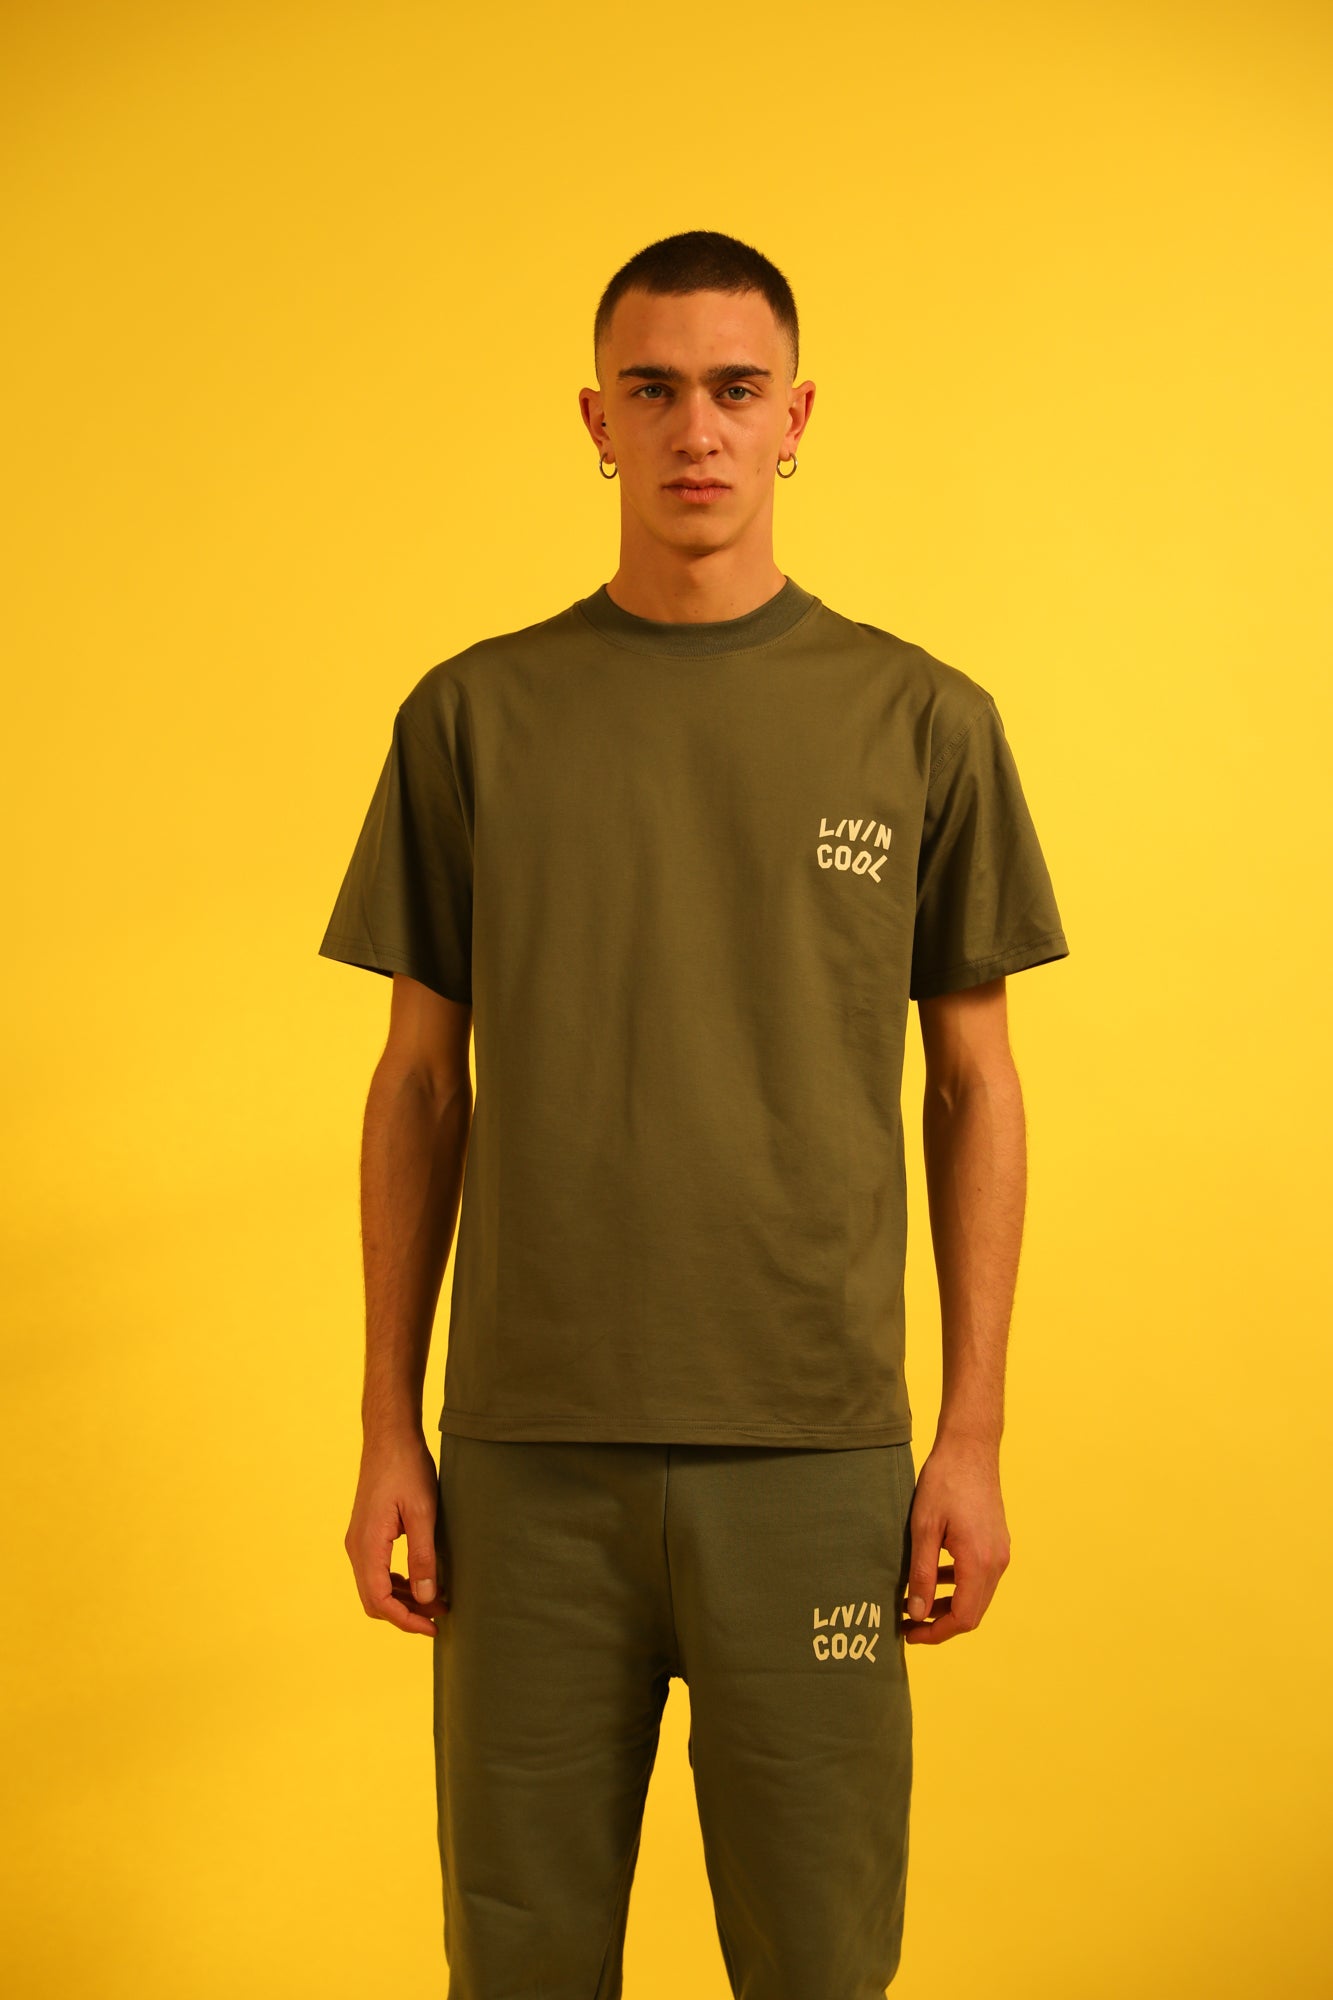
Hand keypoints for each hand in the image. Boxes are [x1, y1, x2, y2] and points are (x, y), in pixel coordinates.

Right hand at [345, 1428, 448, 1637]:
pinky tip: (420, 1580)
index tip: (432, 1627)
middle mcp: (356, 1547)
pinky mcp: (365, 1533)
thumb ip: (423, 1557)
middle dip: (406, 1613)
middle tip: (439, 1616)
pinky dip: (396, 1583)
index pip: (379, 1601)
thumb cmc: (407, 1468)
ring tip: (436, 1600)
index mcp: (367, 1545)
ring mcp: (358, 1540)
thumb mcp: (423, 1513)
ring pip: (374, 1586)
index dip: (405, 1620)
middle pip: (374, 1599)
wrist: (389, 1438)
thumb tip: (427, 1598)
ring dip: (402, 1598)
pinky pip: (376, 1570)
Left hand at [899, 1435, 1010, 1644]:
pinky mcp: (998, 1543)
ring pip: (978, 1596)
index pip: (963, 1618)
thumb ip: (922, 1574)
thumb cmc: (944, 1482)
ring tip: (917, 1601)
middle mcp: (997, 1562)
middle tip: (909, 1622)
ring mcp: (1001, 1552)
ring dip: (950, 1605)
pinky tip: (936, 1576)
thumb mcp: (923, 1528)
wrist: (970, 1448)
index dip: (936, 1633)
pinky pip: (981, 1577)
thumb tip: (917, 1613)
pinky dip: (959, 1586)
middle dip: (941, 1623)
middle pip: (973, 1613)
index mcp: (978, 1562)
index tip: (910, 1633)